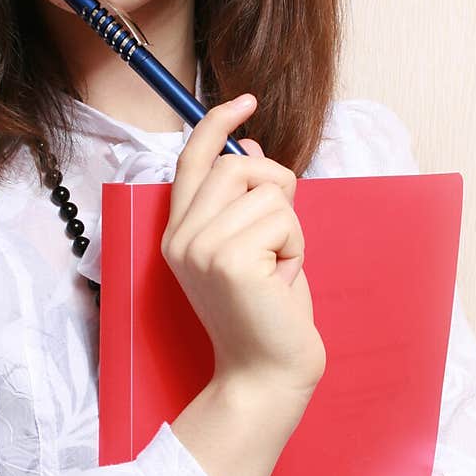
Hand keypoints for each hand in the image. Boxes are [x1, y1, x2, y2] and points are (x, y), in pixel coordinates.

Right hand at [162, 95, 325, 405]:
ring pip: (268, 190)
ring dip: (291, 228)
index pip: (192, 159)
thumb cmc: (264, 314)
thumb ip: (244, 201)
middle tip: (283, 234)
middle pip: (237, 165)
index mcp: (178, 233)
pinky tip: (283, 282)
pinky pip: (284, 219)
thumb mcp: (250, 247)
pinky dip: (297, 248)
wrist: (265, 374)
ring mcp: (202, 248)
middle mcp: (181, 237)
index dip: (216, 123)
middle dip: (276, 187)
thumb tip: (249, 150)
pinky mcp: (231, 260)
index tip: (244, 100)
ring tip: (279, 269)